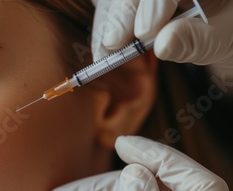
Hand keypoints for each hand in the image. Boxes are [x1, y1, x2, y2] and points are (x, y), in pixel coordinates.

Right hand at [90, 0, 232, 79]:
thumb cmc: (227, 30)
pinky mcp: (132, 3)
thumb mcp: (221, 38)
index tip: (145, 33)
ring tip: (104, 52)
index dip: (153, 5)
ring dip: (107, 24)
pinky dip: (104, 30)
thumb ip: (195, 40)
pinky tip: (102, 50)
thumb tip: (162, 45)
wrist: (221, 30)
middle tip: (113, 42)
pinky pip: (110, 9)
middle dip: (120, 14)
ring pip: (115, 0)